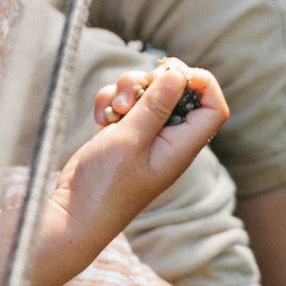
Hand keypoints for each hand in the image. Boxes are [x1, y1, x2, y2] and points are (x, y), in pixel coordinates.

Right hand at [34, 60, 228, 285]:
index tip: (172, 71)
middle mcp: (167, 141)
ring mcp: (144, 137)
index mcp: (181, 147)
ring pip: (146, 93)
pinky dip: (111, 103)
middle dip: (151, 82)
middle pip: (176, 92)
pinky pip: (124, 104)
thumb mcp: (130, 139)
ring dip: (126, 91)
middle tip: (131, 93)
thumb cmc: (105, 184)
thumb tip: (179, 75)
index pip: (213, 108)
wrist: (73, 214)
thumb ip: (156, 106)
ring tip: (112, 112)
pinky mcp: (122, 135)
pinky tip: (99, 120)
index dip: (201, 83)